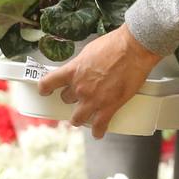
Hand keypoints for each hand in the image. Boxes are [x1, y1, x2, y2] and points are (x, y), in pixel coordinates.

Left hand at [37, 25, 161, 138]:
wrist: (134, 49)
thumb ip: (82, 64)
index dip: (45, 88)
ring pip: (77, 118)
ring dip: (79, 118)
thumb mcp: (90, 51)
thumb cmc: (115, 45)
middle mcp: (79, 87)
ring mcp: (93, 99)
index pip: (48, 82)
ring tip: (84, 117)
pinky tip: (98, 132)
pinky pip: (99, 125)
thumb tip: (83, 69)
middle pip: (66, 100)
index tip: (46, 91)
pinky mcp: (109, 107)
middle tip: (80, 97)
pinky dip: (98, 131)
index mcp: (73, 70)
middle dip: (72, 98)